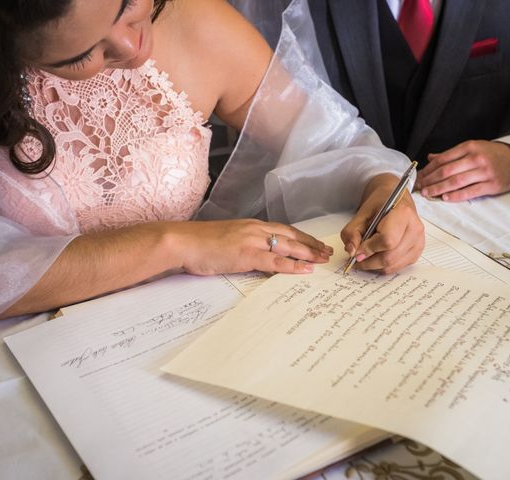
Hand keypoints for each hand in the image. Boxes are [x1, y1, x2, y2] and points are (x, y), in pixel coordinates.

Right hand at [169, 219, 332, 274]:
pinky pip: (275, 261)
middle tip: (327, 251)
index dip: (301, 237)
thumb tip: (253, 255)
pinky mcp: (246, 254)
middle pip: (291, 235)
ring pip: (288, 246)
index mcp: (250, 225)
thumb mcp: (226, 241)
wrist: (182, 242)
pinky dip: (293, 265)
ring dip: (308, 253)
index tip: (314, 243)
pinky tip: (306, 270)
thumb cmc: (199, 243)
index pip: (283, 229)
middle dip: (311, 244)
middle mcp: (255, 229)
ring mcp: (251, 241)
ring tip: (323, 260)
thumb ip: (242, 245)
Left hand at [341, 174, 424, 273]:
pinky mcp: (417, 251)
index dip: (369, 249)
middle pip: (390, 256)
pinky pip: (398, 266)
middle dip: (369, 261)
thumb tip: (352, 252)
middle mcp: (415, 228)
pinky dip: (384, 266)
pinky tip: (376, 257)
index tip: (356, 251)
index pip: (387, 240)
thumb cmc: (380, 205)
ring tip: (365, 258)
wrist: (394, 201)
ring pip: (394, 264)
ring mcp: (418, 241)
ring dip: (375, 266)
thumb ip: (352, 232)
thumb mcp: (361, 214)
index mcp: (403, 214)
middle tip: (356, 258)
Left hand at [415, 140, 509, 201]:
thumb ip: (451, 154)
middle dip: (430, 180)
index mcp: (469, 147)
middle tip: (419, 187)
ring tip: (428, 193)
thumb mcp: (472, 148)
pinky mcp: (492, 184)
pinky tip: (445, 198)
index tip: (419, 176)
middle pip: (447, 171)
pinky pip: (470, 191)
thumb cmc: (492, 154)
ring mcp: (484, 172)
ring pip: (456, 182)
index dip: (428, 169)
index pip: (443, 159)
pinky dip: (456, 195)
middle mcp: (476, 158)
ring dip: (439, 189)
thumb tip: (430, 157)